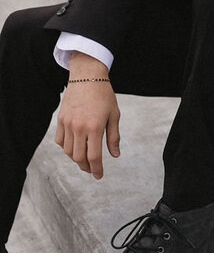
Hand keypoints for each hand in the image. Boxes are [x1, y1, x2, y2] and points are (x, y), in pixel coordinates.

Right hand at [55, 53, 120, 179]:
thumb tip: (114, 155)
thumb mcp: (114, 115)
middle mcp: (79, 127)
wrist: (87, 77)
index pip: (94, 156)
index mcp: (95, 127)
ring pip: (68, 151)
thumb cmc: (104, 95)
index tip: (99, 176)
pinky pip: (60, 141)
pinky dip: (66, 148)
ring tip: (84, 159)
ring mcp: (68, 123)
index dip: (97, 170)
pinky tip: (74, 148)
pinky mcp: (60, 119)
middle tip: (92, 170)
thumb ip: (113, 136)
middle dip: (86, 167)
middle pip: (79, 157)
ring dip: (76, 159)